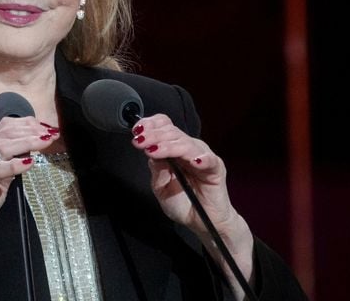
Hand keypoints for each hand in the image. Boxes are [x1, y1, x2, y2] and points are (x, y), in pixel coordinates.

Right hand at [0, 117, 57, 272]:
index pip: (4, 127)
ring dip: (28, 141)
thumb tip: (27, 156)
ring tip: (45, 142)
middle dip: (31, 130)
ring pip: (3, 145)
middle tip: (51, 133)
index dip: (27, 124)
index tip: (46, 128)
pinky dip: (14, 164)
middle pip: (6, 132)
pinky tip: (29, 162)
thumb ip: (8, 168)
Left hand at [131, 114, 254, 293]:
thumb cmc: (183, 205)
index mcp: (173, 149)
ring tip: (153, 146)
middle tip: (139, 137)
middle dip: (154, 133)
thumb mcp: (161, 188)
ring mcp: (204, 158)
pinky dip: (200, 157)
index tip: (133, 127)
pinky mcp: (216, 172)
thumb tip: (146, 150)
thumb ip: (155, 170)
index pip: (162, 127)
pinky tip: (190, 157)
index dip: (149, 124)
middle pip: (172, 131)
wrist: (206, 226)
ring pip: (188, 142)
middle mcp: (189, 149)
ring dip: (170, 142)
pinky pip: (210, 161)